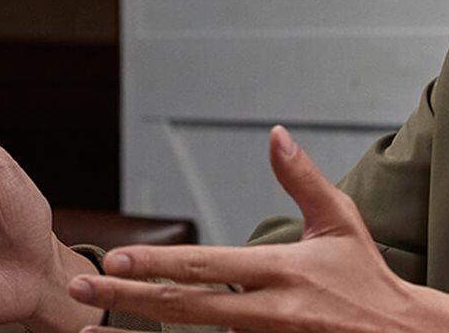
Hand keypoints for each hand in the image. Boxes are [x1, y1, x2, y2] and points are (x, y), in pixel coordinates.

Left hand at [68, 125, 448, 332]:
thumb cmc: (365, 278)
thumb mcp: (341, 221)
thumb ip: (302, 179)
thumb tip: (275, 135)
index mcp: (282, 272)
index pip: (208, 267)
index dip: (159, 264)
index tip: (116, 260)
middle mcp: (267, 313)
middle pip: (184, 307)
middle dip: (127, 299)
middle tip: (82, 288)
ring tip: (91, 329)